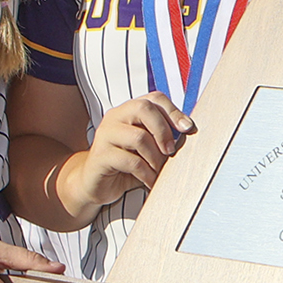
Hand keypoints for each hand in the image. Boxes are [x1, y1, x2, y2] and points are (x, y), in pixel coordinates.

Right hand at [66, 92, 194, 210]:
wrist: (93, 184)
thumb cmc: (124, 163)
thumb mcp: (146, 147)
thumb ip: (161, 137)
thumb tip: (189, 132)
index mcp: (128, 110)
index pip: (154, 98)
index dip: (173, 111)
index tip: (188, 128)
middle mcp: (115, 117)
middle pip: (144, 109)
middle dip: (163, 130)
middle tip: (170, 151)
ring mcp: (105, 135)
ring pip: (139, 137)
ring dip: (156, 158)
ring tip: (159, 171)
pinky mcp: (100, 156)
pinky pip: (131, 162)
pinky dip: (147, 174)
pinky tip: (150, 181)